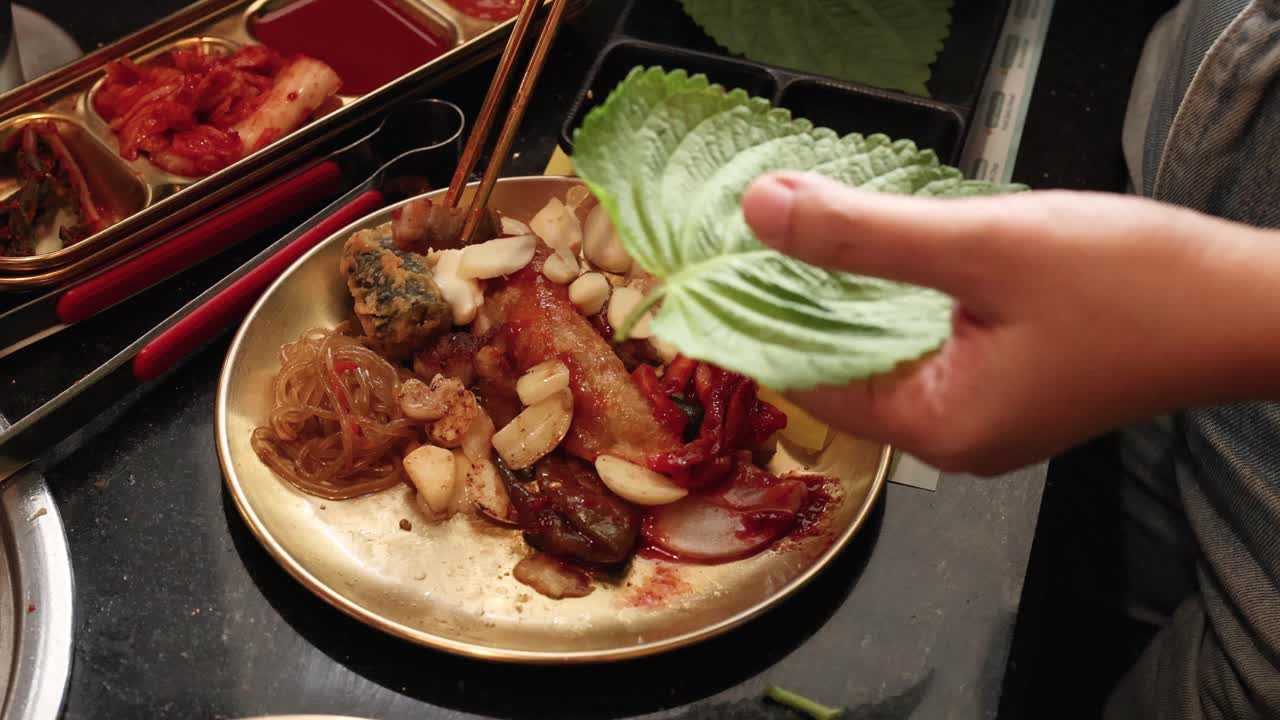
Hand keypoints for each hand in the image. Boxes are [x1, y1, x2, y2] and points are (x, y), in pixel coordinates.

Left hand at [742, 171, 1279, 474]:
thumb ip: (864, 235)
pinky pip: (926, 349)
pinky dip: (895, 306)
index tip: (717, 270)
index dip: (757, 324)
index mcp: (937, 426)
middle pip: (841, 372)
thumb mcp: (983, 246)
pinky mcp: (1011, 389)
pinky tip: (880, 259)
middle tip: (754, 242)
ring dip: (847, 301)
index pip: (806, 384)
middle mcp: (952, 439)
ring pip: (883, 356)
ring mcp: (984, 418)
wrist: (1250, 309)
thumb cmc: (1134, 287)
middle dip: (799, 307)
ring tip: (802, 240)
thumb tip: (762, 212)